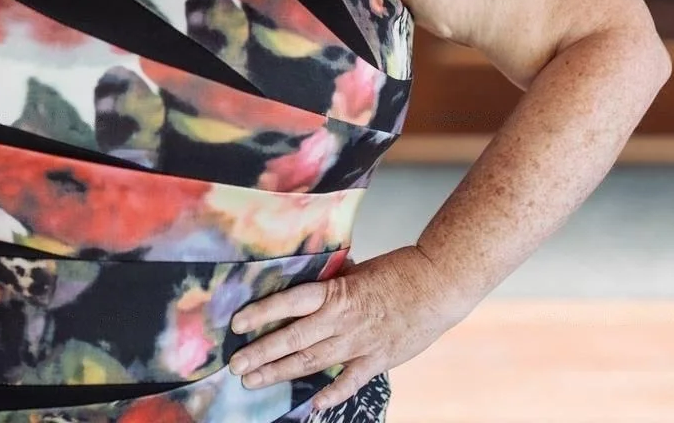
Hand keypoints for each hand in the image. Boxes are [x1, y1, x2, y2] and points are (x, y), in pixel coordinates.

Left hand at [226, 245, 471, 412]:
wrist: (437, 285)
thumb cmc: (399, 271)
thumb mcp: (357, 270)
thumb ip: (332, 283)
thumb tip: (308, 280)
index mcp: (334, 292)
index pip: (288, 303)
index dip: (261, 313)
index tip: (237, 323)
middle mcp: (340, 319)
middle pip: (292, 338)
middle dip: (261, 353)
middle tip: (236, 365)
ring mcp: (358, 342)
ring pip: (311, 361)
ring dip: (280, 372)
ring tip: (255, 381)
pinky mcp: (377, 359)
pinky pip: (350, 380)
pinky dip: (332, 393)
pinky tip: (314, 403)